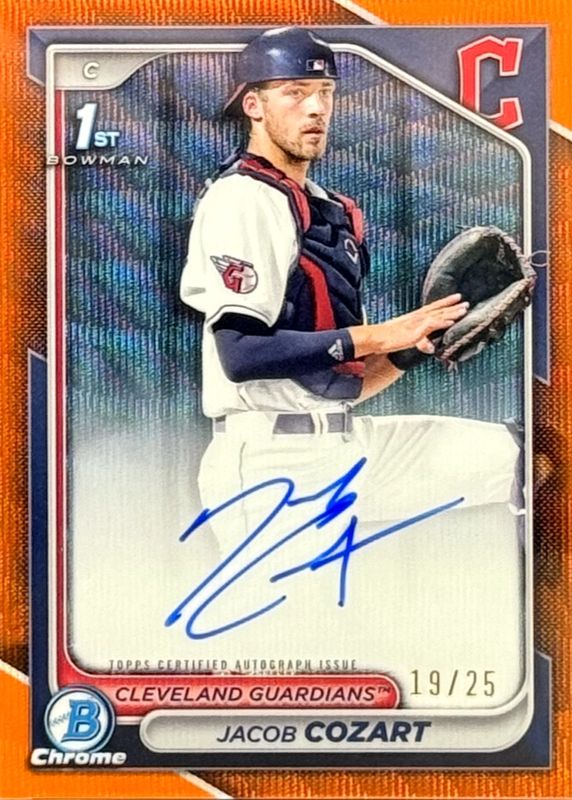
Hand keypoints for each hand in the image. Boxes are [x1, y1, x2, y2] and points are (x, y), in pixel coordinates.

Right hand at [349, 294, 468, 357]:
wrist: (377, 339)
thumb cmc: (389, 339)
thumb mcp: (408, 339)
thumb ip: (421, 342)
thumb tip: (431, 348)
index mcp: (415, 317)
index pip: (434, 307)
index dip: (446, 302)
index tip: (457, 297)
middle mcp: (418, 317)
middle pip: (439, 309)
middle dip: (453, 306)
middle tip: (466, 303)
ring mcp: (417, 322)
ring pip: (438, 315)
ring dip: (451, 312)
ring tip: (464, 310)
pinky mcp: (416, 330)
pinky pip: (432, 325)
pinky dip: (442, 322)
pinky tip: (451, 321)